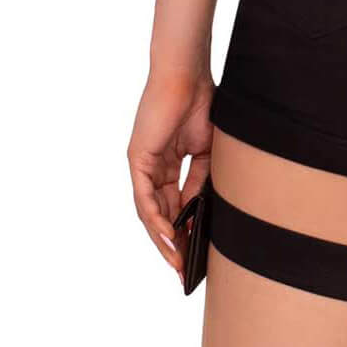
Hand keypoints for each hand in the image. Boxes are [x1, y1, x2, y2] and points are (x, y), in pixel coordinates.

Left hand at [128, 66, 213, 283]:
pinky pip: (145, 198)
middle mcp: (153, 168)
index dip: (187, 230)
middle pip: (162, 214)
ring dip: (164, 239)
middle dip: (175, 243)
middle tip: (185, 270)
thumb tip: (202, 213)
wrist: (188, 75)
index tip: (197, 256)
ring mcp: (144, 165)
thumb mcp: (208, 151)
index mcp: (171, 164)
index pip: (177, 205)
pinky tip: (169, 237)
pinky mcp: (138, 160)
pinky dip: (157, 220)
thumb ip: (202, 181)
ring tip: (178, 262)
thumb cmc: (203, 103)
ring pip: (151, 212)